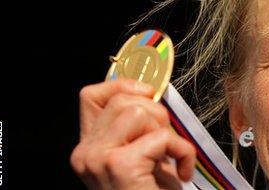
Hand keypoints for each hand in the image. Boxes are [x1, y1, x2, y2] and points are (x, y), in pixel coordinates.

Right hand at [71, 79, 194, 189]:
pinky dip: (183, 152)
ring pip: (140, 111)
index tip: (150, 94)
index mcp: (88, 149)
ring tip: (170, 159)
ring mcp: (98, 158)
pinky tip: (182, 173)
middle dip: (157, 116)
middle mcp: (86, 152)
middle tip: (166, 147)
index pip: (91, 95)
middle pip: (124, 100)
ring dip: (167, 133)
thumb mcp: (143, 161)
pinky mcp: (119, 165)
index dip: (123, 85)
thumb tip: (153, 95)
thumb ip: (139, 132)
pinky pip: (162, 136)